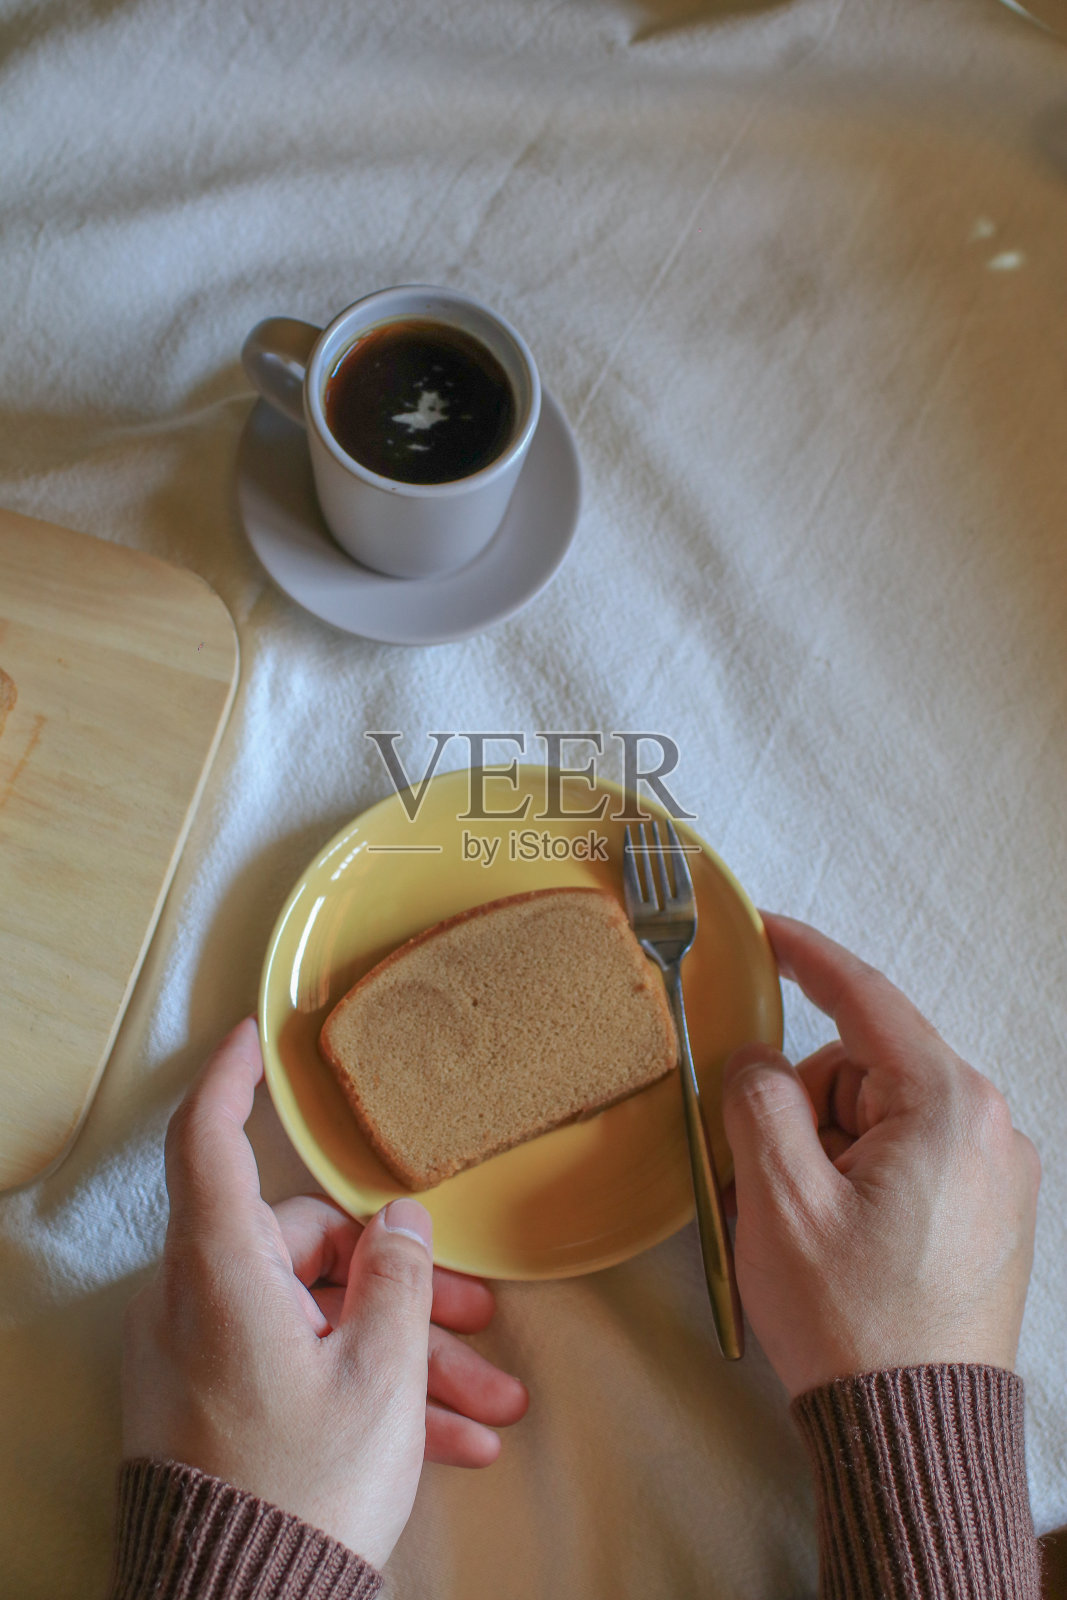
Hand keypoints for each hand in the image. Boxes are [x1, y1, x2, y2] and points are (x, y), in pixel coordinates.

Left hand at [121, 1018, 528, 1568]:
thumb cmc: (303, 1487)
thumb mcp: (379, 1375)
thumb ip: (398, 1278)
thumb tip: (399, 1220)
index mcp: (223, 1273)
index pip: (207, 1142)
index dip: (229, 1080)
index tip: (253, 1038)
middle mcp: (203, 1303)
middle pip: (307, 1248)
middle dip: (403, 1281)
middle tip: (477, 1318)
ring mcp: (209, 1356)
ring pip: (320, 1316)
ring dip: (406, 1353)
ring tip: (488, 1404)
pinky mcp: (221, 1403)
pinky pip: (302, 1365)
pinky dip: (370, 1389)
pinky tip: (450, 1438)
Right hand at [721, 914, 1039, 1398]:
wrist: (913, 1436)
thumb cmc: (851, 1320)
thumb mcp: (780, 1196)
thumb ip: (757, 1097)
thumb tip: (755, 1058)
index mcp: (948, 1104)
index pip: (866, 997)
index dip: (805, 955)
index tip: (762, 930)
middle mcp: (989, 1124)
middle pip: (866, 1063)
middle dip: (806, 1102)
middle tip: (777, 1178)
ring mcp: (996, 1170)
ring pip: (881, 1110)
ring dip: (828, 1145)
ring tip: (812, 1224)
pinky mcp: (988, 1209)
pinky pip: (906, 1152)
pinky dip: (858, 1172)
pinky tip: (840, 1233)